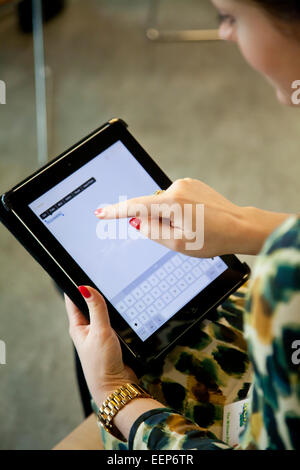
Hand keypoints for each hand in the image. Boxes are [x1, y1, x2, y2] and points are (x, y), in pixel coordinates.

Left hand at [65, 286, 137, 407]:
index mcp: (78, 326)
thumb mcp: (100, 331)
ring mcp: (99, 334)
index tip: (80, 269)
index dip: (76, 284)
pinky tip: (125, 311)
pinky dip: (118, 315)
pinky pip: (114, 322)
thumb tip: (85, 287)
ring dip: (109, 305)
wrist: (117, 387)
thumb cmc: (103, 364)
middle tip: (104, 275)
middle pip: (90, 303)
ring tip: (115, 291)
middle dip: (96, 292)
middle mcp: (87, 329)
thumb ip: (96, 308)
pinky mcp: (111, 339)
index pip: (73, 299)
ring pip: (103, 312)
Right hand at [95, 178, 244, 256]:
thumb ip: (152, 231)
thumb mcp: (178, 244)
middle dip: (157, 221)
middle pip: (151, 207)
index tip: (99, 212)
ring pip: (163, 204)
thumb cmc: (212, 239)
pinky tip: (195, 218)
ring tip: (192, 227)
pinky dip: (177, 210)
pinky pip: (175, 199)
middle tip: (180, 234)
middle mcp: (177, 188)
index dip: (115, 211)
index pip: (135, 207)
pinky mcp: (192, 184)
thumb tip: (137, 220)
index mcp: (171, 203)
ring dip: (169, 216)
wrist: (240, 226)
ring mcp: (186, 184)